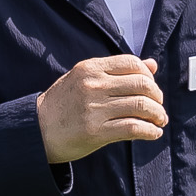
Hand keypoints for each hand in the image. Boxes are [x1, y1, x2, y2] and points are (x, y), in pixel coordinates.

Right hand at [36, 54, 165, 162]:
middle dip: (157, 96)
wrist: (36, 130)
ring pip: (141, 106)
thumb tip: (152, 65)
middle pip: (142, 84)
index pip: (132, 63)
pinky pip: (133, 128)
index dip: (149, 75)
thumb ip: (116, 71)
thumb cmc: (61, 104)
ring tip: (159, 121)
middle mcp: (94, 85)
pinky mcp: (96, 132)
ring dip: (157, 115)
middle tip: (158, 106)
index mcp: (90, 68)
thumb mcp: (84, 78)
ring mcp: (94, 109)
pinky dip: (150, 131)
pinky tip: (153, 133)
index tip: (151, 88)